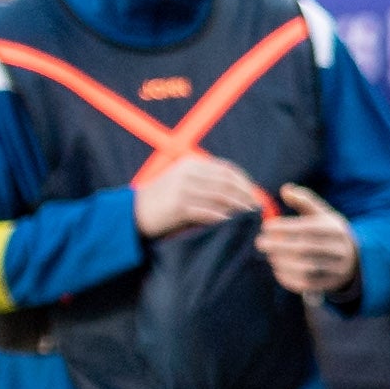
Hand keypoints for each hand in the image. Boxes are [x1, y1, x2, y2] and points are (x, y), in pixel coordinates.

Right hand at [131, 150, 267, 237]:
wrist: (131, 214)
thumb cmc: (164, 203)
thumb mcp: (185, 186)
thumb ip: (208, 186)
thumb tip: (242, 196)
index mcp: (191, 163)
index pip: (228, 170)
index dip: (245, 183)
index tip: (256, 196)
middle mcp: (187, 172)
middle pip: (227, 183)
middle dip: (246, 197)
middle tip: (258, 209)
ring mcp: (182, 188)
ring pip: (220, 197)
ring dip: (239, 209)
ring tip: (250, 219)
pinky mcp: (177, 205)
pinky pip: (207, 212)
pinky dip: (223, 218)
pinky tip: (232, 225)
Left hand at [254, 180, 359, 294]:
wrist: (353, 258)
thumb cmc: (329, 232)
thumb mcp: (322, 213)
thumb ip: (304, 201)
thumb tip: (286, 189)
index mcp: (336, 229)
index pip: (308, 228)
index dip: (285, 227)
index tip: (266, 226)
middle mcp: (339, 249)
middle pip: (305, 249)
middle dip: (279, 246)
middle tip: (260, 243)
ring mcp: (336, 269)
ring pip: (305, 268)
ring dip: (282, 262)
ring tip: (269, 256)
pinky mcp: (329, 284)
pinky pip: (306, 284)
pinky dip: (288, 278)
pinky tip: (277, 269)